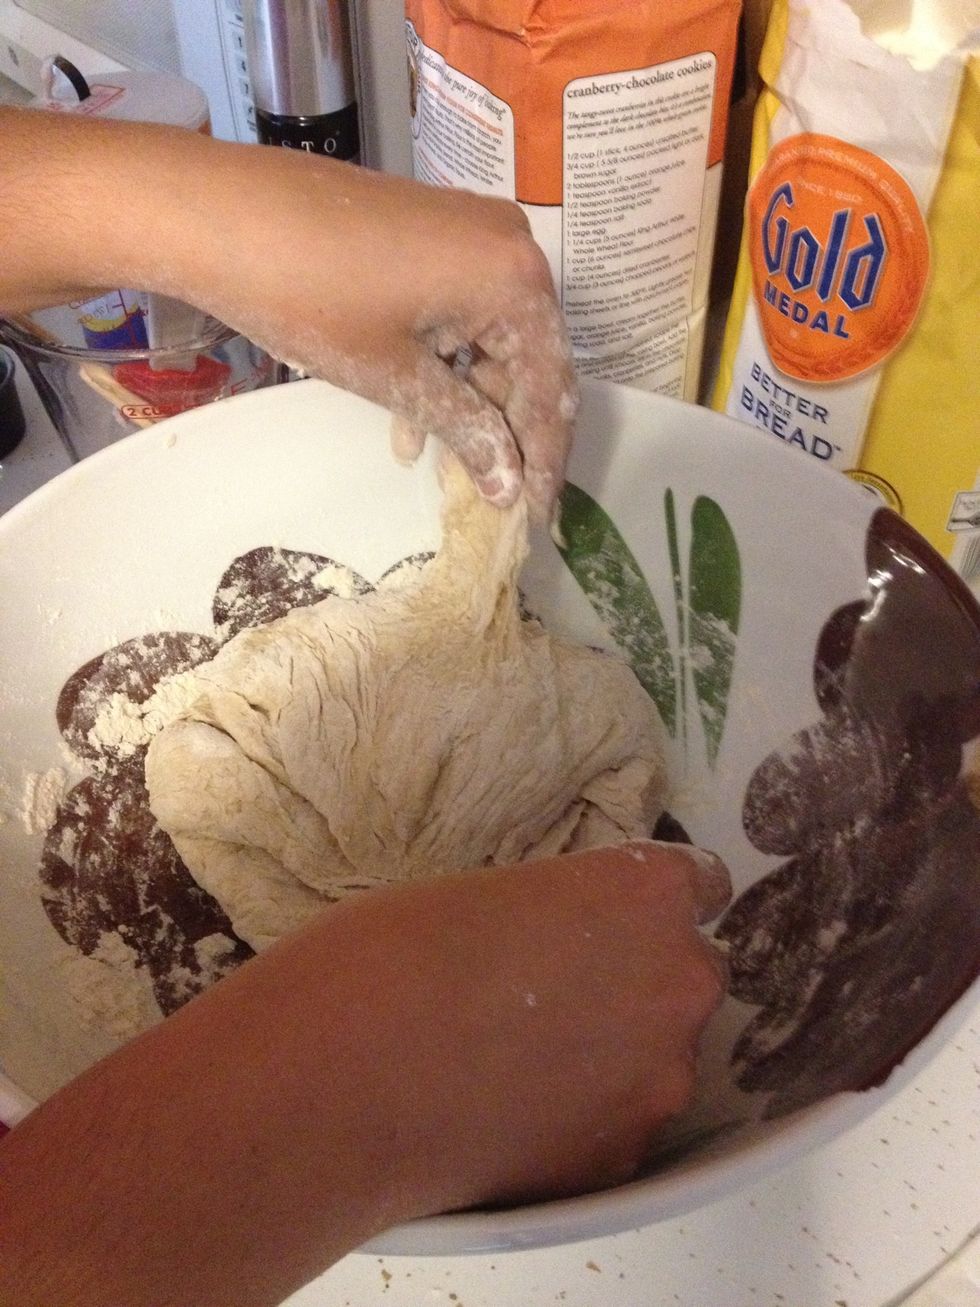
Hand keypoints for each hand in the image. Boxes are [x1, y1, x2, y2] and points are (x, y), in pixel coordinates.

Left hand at [180, 150, 577, 520]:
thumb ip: (466, 430)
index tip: (534, 514)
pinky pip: (459, 312)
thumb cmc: (310, 297)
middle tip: (491, 495)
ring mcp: (471, 233)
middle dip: (506, 432)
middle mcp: (510, 247)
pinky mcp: (434, 232)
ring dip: (469, 406)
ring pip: (489, 340)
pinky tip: (412, 421)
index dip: (543, 458)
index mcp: (515, 279)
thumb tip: (510, 485)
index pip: (549, 386)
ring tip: (443, 469)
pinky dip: (442, 366)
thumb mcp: (396, 378)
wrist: (220, 212)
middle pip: (527, 360)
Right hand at [383, 840, 730, 1208]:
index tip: (621, 917)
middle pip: (689, 974)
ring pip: (661, 1056)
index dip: (654, 902)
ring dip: (618, 1053)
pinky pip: (623, 1123)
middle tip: (561, 993)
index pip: (699, 883)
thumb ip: (561, 915)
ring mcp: (660, 1080)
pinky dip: (587, 1118)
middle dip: (642, 979)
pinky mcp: (625, 1159)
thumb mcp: (492, 894)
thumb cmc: (399, 954)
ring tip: (527, 1063)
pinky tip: (516, 1114)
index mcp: (647, 896)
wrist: (348, 1084)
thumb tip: (564, 943)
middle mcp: (678, 983)